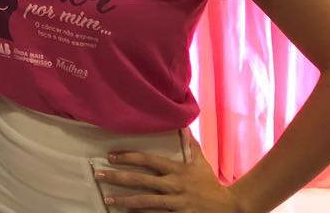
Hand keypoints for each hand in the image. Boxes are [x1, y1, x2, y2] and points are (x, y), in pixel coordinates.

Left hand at [96, 130, 249, 211]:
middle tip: (99, 175)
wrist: (230, 208)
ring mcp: (176, 204)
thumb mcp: (200, 162)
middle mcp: (173, 186)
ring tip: (108, 199)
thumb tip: (182, 124)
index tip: (111, 155)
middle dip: (118, 177)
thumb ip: (189, 144)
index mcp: (176, 170)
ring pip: (146, 202)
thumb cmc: (210, 183)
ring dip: (125, 201)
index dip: (128, 157)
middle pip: (141, 181)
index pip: (148, 160)